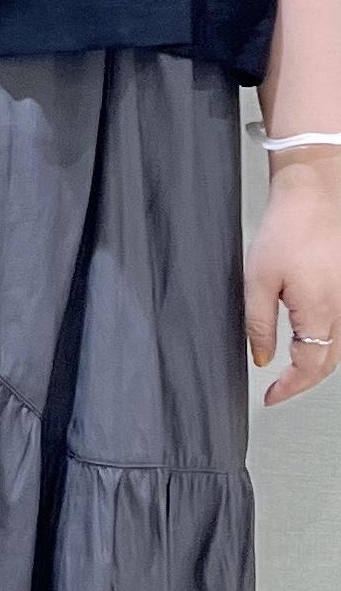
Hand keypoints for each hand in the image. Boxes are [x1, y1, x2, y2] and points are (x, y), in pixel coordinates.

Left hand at [243, 151, 340, 403]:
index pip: (309, 369)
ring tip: (294, 366)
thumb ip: (258, 324)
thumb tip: (262, 357)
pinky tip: (312, 335)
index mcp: (320, 312)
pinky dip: (329, 339)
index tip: (272, 396)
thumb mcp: (258, 280)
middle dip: (303, 379)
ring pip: (340, 346)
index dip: (289, 388)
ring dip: (318, 361)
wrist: (314, 193)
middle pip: (328, 362)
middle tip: (280, 386)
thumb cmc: (288, 228)